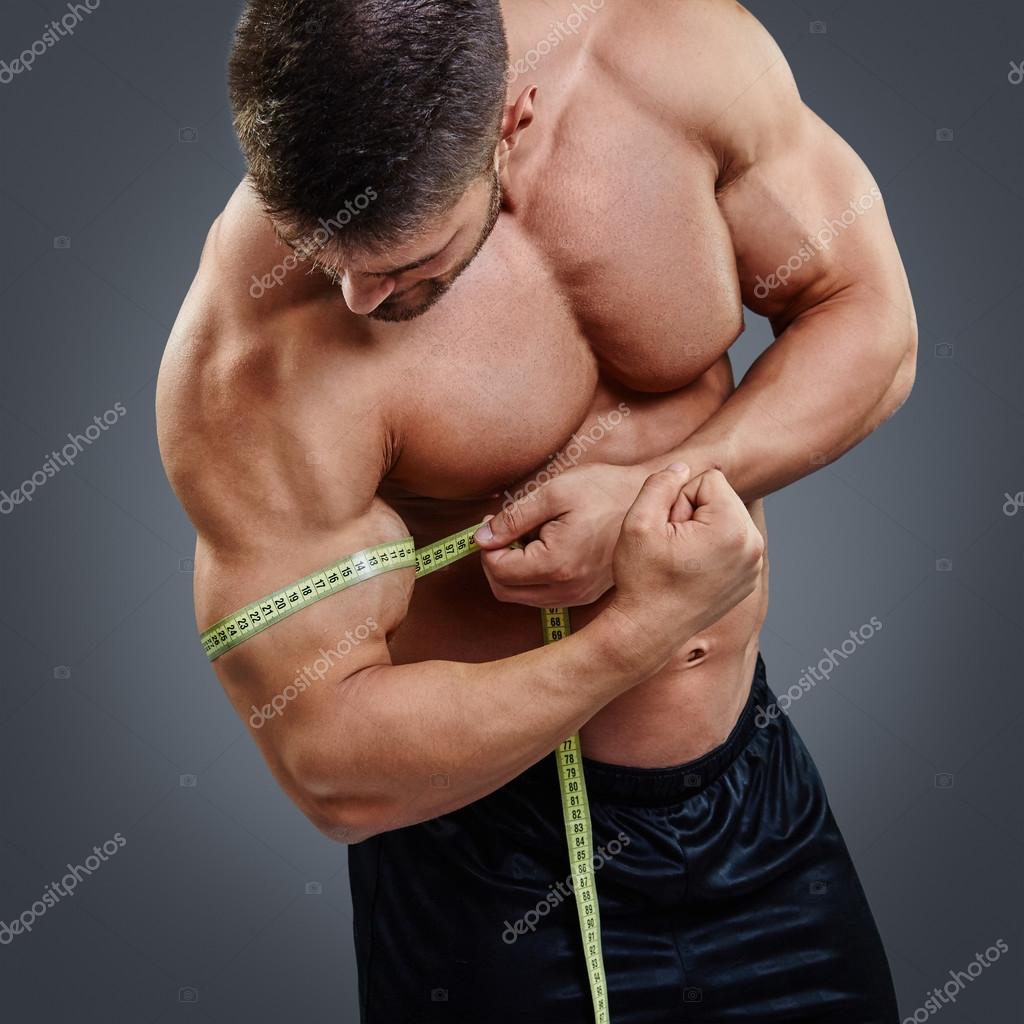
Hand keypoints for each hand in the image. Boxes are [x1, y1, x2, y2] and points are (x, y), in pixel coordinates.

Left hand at [474, 462, 650, 606]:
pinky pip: (544, 595)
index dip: (487, 545)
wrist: (650, 503)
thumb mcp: (554, 492)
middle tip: (504, 529)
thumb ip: (513, 518)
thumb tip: (481, 538)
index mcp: (557, 565)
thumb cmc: (605, 490)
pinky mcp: (585, 595)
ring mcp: (578, 596)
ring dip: (514, 570)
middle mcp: (567, 590)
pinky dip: (534, 576)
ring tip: (530, 535)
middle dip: (495, 561)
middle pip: (505, 591)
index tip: (493, 521)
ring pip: (522, 597)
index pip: (498, 570)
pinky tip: (546, 546)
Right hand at [603, 465, 763, 673]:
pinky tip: (691, 570)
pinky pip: (731, 541)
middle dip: (694, 512)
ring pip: (726, 518)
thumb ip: (660, 483)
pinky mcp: (749, 578)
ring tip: (680, 558)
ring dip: (701, 529)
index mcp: (733, 528)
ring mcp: (754, 565)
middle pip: (722, 497)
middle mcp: (753, 545)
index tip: (667, 530)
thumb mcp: (638, 522)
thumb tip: (682, 466)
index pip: (709, 479)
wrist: (648, 630)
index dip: (679, 499)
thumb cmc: (641, 579)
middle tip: (672, 545)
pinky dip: (711, 548)